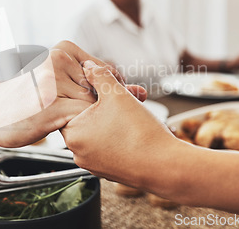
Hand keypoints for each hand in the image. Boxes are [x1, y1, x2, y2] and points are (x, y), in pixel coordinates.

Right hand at [0, 41, 126, 146]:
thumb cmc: (29, 99)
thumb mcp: (64, 85)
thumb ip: (101, 86)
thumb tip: (142, 92)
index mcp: (64, 49)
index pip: (107, 72)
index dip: (109, 92)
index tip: (94, 103)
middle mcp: (60, 58)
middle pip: (103, 89)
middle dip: (98, 107)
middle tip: (67, 112)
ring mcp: (55, 80)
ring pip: (94, 106)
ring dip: (85, 119)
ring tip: (54, 116)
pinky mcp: (52, 104)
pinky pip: (82, 118)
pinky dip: (78, 127)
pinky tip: (54, 124)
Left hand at [61, 60, 174, 186]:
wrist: (166, 168)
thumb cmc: (140, 133)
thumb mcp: (118, 95)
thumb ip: (100, 76)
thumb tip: (88, 67)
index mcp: (73, 134)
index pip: (71, 106)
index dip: (89, 93)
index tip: (104, 89)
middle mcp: (78, 153)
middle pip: (87, 119)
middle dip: (106, 105)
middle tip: (124, 97)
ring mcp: (93, 164)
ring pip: (100, 132)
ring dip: (114, 119)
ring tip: (134, 111)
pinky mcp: (109, 171)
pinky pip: (109, 147)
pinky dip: (120, 136)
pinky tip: (135, 128)